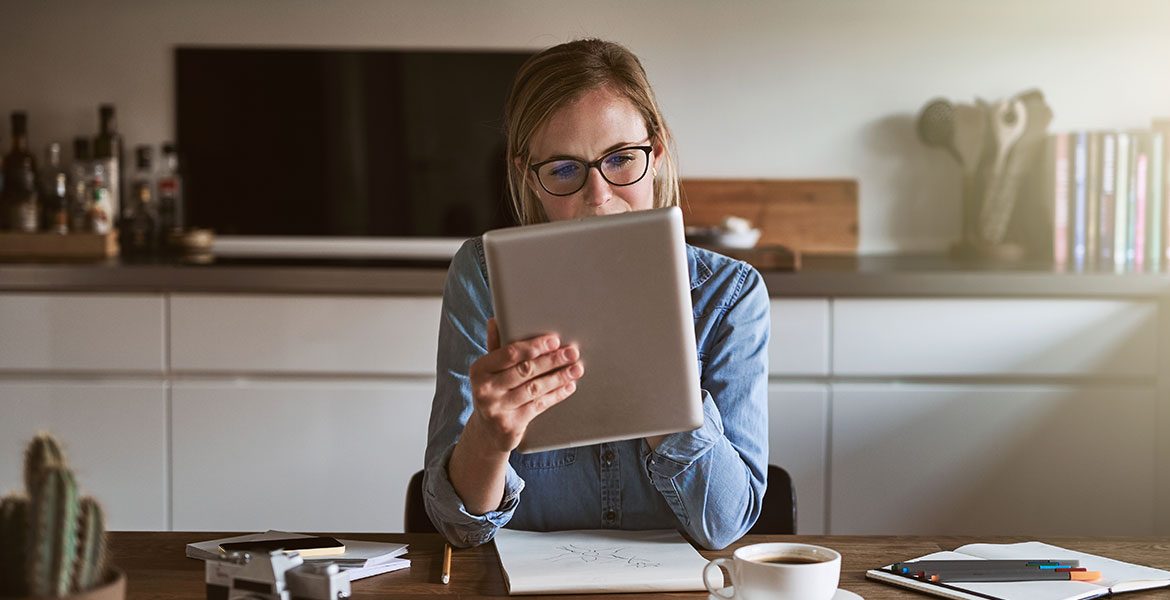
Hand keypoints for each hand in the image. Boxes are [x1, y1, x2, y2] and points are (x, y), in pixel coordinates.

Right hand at [466, 318, 583, 452]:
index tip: (554, 340)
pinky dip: (556, 395)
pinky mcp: (510, 425)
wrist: (487, 432)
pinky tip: (568, 386)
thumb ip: (495, 346)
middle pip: (525, 370)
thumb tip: (496, 320)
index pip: (510, 353)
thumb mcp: (489, 370)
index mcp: (479, 369)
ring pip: (534, 388)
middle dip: (552, 360)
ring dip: (558, 377)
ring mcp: (497, 408)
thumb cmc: (493, 392)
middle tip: (572, 353)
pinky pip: (538, 405)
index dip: (534, 346)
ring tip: (576, 369)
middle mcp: (485, 389)